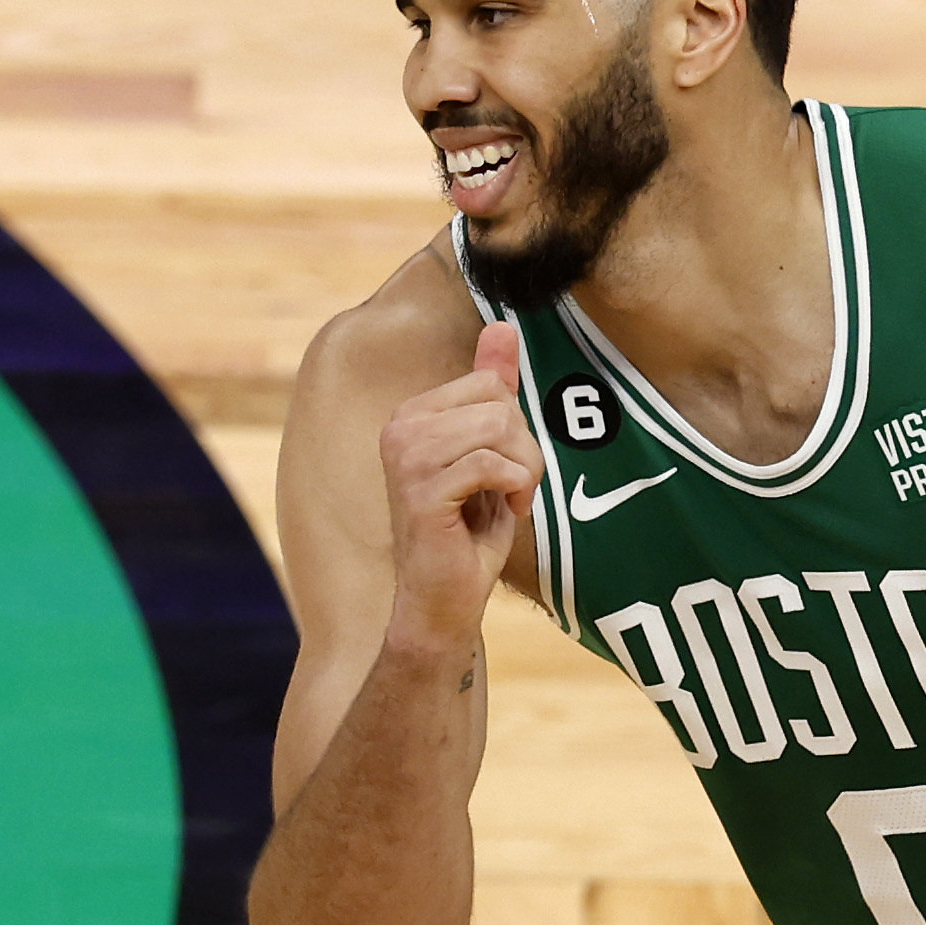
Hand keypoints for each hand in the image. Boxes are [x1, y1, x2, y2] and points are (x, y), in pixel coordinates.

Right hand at [376, 322, 540, 654]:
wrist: (445, 599)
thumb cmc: (467, 532)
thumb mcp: (491, 450)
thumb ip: (492, 388)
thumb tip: (502, 326)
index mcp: (414, 414)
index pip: (490, 384)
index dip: (515, 428)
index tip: (505, 469)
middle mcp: (401, 428)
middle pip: (499, 404)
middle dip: (524, 450)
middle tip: (512, 490)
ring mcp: (406, 458)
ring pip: (499, 431)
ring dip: (522, 473)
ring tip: (508, 502)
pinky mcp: (422, 491)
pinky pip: (493, 465)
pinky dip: (515, 490)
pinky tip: (504, 514)